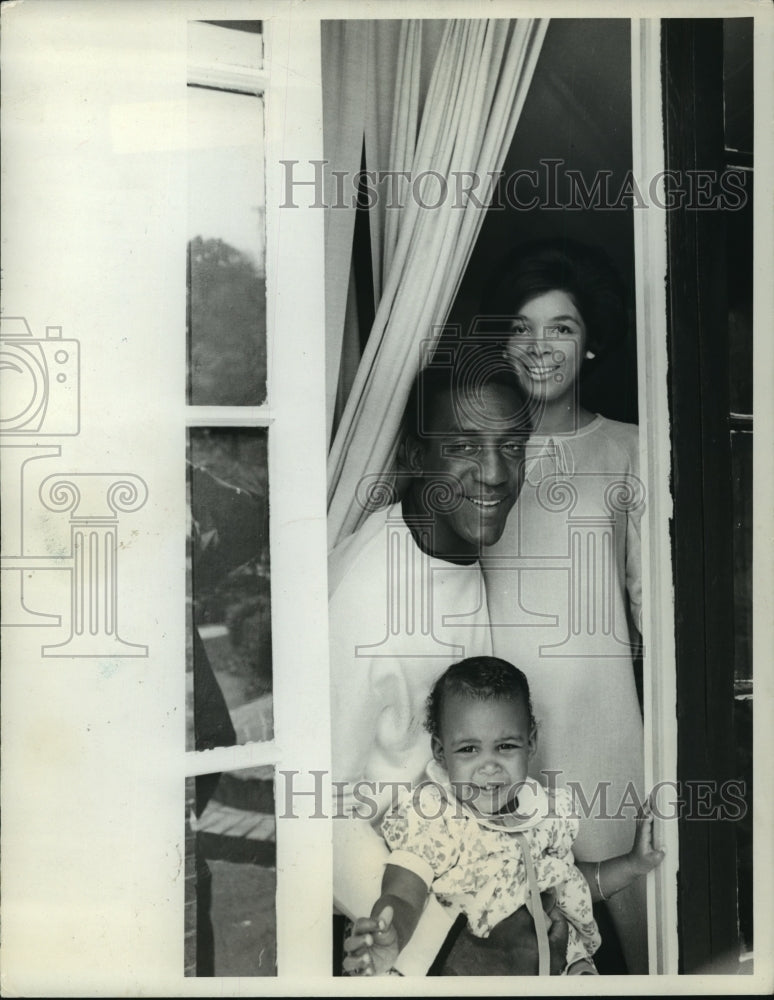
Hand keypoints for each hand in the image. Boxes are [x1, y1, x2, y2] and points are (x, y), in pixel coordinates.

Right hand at [342, 905, 398, 976]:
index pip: (359, 925)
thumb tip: (389, 909)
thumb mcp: (387, 928)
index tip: (382, 924)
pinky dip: (361, 974)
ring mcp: (357, 959)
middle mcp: (355, 945)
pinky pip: (356, 975)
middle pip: (349, 943)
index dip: (369, 924)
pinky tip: (370, 970)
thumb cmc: (384, 936)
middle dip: (359, 942)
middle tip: (370, 940)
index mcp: (360, 930)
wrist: (389, 949)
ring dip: (357, 960)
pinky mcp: (361, 971)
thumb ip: (385, 920)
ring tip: (369, 958)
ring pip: (348, 962)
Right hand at [440, 893, 568, 975]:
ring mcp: (543, 973)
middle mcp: (554, 966)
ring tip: (524, 928)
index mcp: (556, 953)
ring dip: (537, 936)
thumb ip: (540, 906)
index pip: (561, 926)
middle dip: (544, 924)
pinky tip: (520, 943)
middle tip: (531, 915)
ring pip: (546, 947)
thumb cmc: (507, 943)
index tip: (539, 905)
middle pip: (554, 937)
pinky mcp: (533, 977)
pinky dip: (532, 947)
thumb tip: (550, 895)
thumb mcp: (523, 919)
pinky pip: (538, 957)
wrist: (487, 965)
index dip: (551, 911)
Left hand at [629, 797, 665, 876]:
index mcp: (643, 835)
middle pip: (643, 813)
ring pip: (642, 814)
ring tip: (652, 795)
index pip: (645, 821)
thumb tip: (664, 847)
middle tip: (654, 794)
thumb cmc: (641, 863)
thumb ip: (658, 855)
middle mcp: (640, 830)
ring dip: (646, 805)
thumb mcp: (652, 861)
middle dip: (648, 804)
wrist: (633, 864)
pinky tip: (650, 806)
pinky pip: (643, 817)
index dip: (649, 813)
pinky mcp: (642, 831)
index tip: (654, 806)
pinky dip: (646, 810)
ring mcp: (640, 830)